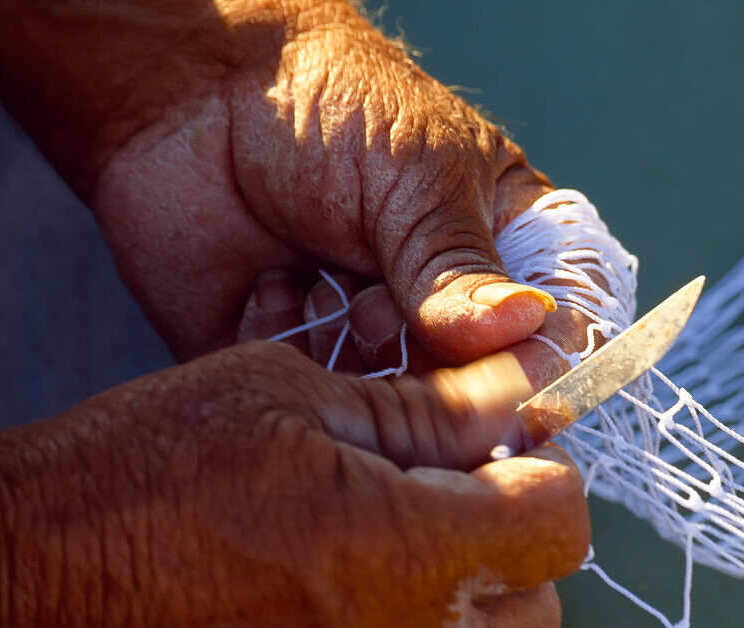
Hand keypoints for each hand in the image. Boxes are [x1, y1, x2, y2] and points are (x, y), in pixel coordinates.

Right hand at [0, 342, 587, 627]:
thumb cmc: (131, 472)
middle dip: (512, 538)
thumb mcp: (280, 397)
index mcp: (398, 555)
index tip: (501, 437)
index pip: (557, 525)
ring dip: (449, 586)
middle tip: (442, 479)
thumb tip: (512, 396)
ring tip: (361, 521)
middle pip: (531, 607)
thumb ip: (418, 409)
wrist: (0, 600)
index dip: (543, 469)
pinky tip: (311, 576)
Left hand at [91, 0, 557, 362]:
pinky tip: (271, 287)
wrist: (195, 94)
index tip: (501, 374)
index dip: (533, 367)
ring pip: (389, 416)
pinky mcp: (291, 367)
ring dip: (353, 357)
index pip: (549, 335)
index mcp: (499, 253)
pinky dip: (288, 352)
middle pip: (469, 396)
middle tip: (377, 308)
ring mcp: (363, 345)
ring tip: (320, 283)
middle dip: (425, 366)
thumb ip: (461, 265)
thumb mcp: (419, 173)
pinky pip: (307, 407)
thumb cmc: (329, 107)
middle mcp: (437, 313)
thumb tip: (524, 330)